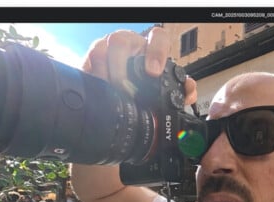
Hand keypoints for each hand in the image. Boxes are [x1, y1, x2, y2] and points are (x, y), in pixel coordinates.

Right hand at [82, 27, 196, 105]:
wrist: (120, 85)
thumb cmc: (145, 82)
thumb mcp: (163, 84)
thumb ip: (181, 88)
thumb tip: (189, 90)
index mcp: (149, 46)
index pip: (157, 37)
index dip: (156, 52)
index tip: (154, 72)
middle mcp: (126, 44)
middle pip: (120, 40)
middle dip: (122, 67)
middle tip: (127, 90)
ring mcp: (105, 50)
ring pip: (99, 51)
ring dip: (104, 75)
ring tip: (111, 93)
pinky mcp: (88, 62)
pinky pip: (84, 66)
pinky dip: (90, 80)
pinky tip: (97, 93)